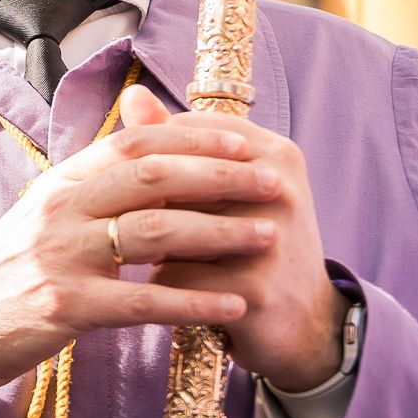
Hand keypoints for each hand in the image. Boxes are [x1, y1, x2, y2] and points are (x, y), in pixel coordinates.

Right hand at [0, 84, 274, 401]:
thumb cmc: (10, 271)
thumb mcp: (45, 215)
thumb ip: (93, 185)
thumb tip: (143, 144)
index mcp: (59, 183)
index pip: (135, 143)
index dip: (195, 139)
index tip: (245, 143)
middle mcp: (58, 210)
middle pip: (153, 178)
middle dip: (222, 178)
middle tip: (273, 183)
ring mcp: (59, 257)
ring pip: (155, 233)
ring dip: (220, 233)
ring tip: (268, 236)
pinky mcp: (64, 307)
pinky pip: (143, 301)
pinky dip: (195, 301)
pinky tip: (234, 303)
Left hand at [114, 88, 344, 392]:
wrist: (304, 324)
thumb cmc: (251, 246)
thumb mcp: (226, 189)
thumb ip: (179, 143)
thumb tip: (131, 93)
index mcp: (274, 152)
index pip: (185, 132)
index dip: (145, 158)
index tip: (127, 180)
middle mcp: (278, 187)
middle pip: (174, 179)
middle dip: (139, 202)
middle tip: (113, 219)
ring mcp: (270, 238)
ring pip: (169, 227)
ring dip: (143, 244)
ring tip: (137, 254)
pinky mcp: (255, 288)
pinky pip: (175, 276)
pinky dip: (160, 284)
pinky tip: (164, 293)